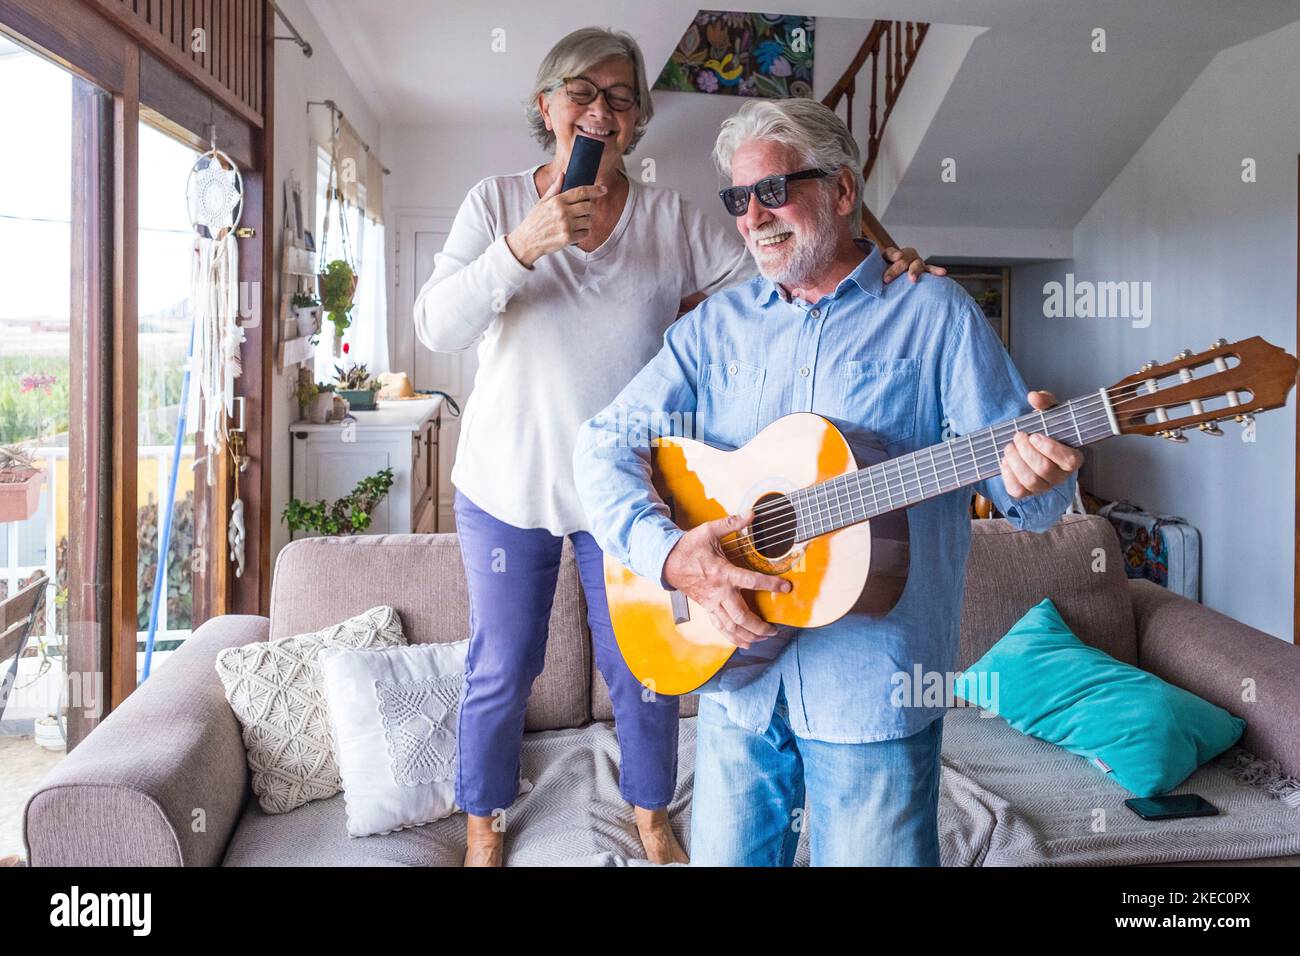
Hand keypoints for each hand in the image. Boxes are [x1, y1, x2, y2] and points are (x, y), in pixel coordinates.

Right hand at [505, 172, 606, 267]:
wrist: (527, 241)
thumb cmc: (534, 221)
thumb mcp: (542, 202)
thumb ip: (555, 189)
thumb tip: (562, 175)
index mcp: (557, 201)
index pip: (581, 191)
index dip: (595, 190)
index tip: (603, 189)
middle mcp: (563, 212)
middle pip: (589, 206)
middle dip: (591, 208)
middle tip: (586, 210)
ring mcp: (566, 226)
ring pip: (589, 220)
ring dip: (586, 221)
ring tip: (577, 223)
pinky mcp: (568, 238)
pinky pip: (586, 233)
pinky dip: (583, 232)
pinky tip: (575, 231)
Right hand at [661, 511, 791, 648]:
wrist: (666, 561)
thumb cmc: (688, 546)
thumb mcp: (708, 531)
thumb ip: (732, 523)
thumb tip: (752, 514)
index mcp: (723, 572)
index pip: (751, 581)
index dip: (771, 585)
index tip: (786, 588)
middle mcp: (719, 592)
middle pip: (741, 616)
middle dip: (759, 626)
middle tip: (774, 628)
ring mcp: (712, 602)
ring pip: (731, 626)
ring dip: (748, 635)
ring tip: (764, 638)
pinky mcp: (707, 607)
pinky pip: (720, 626)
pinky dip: (733, 637)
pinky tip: (744, 643)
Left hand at [881, 245, 947, 283]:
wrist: (893, 279)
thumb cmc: (884, 272)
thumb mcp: (878, 265)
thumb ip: (876, 263)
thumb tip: (871, 263)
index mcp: (894, 254)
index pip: (892, 253)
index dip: (892, 255)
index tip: (893, 259)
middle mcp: (907, 257)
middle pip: (904, 260)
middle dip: (896, 269)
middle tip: (887, 279)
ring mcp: (917, 263)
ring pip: (917, 264)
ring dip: (914, 271)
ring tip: (912, 279)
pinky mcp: (924, 271)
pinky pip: (930, 270)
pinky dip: (936, 271)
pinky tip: (942, 273)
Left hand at [999, 390, 1084, 497]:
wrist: (1031, 442)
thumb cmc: (1045, 428)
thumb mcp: (1049, 412)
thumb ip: (1045, 401)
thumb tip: (1034, 397)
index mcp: (1073, 458)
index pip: (1069, 461)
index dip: (1050, 449)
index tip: (1035, 435)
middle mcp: (1060, 476)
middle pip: (1044, 469)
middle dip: (1026, 451)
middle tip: (1018, 436)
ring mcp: (1044, 486)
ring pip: (1030, 481)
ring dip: (1015, 461)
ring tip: (1010, 447)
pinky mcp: (1027, 492)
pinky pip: (1016, 491)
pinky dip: (1008, 475)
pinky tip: (1006, 461)